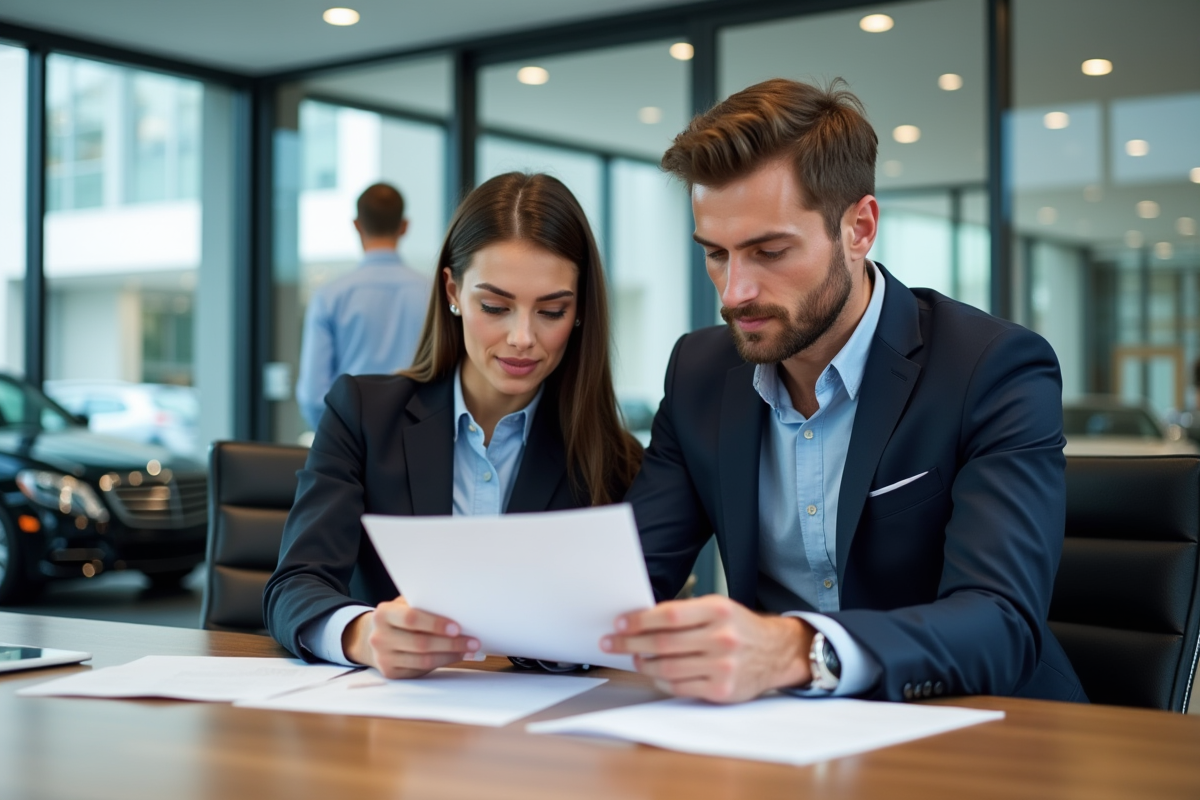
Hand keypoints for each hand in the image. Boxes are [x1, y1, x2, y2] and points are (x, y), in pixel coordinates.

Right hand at [342, 597, 479, 678]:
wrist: (374, 636)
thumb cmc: (399, 617)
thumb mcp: (405, 605)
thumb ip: (424, 606)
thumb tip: (459, 610)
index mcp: (383, 614)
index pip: (411, 619)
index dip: (435, 624)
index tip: (457, 627)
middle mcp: (379, 637)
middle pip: (420, 643)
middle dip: (451, 643)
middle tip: (473, 641)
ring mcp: (383, 657)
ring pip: (424, 660)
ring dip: (450, 655)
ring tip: (469, 650)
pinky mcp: (391, 673)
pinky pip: (421, 669)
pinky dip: (442, 663)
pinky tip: (455, 656)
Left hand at [600, 595, 813, 702]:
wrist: (776, 652)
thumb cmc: (740, 628)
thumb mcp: (718, 608)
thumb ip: (685, 613)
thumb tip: (641, 620)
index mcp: (718, 611)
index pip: (668, 615)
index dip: (639, 620)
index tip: (620, 623)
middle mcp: (721, 638)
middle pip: (663, 643)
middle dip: (630, 642)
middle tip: (612, 642)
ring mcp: (722, 666)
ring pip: (667, 667)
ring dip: (643, 663)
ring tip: (634, 657)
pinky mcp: (722, 690)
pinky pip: (679, 687)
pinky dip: (661, 680)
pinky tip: (654, 673)